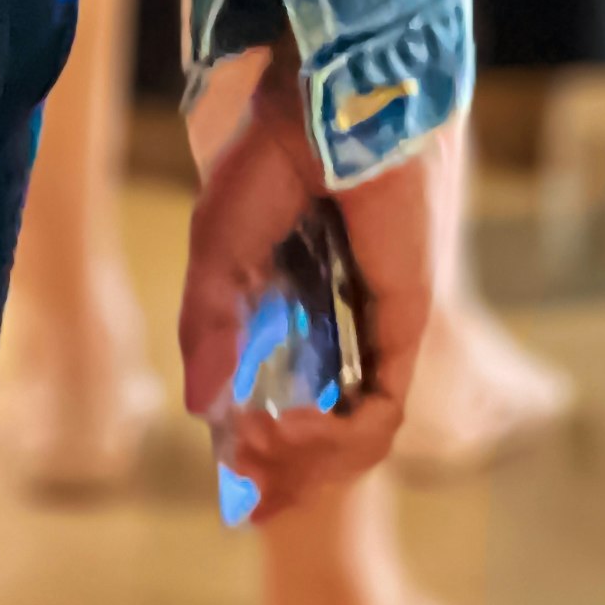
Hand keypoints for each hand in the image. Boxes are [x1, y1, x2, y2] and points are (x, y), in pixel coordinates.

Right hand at [177, 56, 435, 521]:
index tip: (238, 493)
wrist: (326, 111)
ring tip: (263, 446)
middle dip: (285, 476)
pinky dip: (339, 439)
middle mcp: (338, 328)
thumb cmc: (269, 163)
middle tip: (247, 490)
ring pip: (356, 437)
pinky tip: (292, 425)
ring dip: (306, 462)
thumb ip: (208, 327)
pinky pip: (382, 413)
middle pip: (325, 437)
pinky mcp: (402, 325)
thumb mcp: (216, 252)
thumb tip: (202, 410)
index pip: (287, 407)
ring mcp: (373, 329)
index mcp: (292, 309)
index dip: (265, 460)